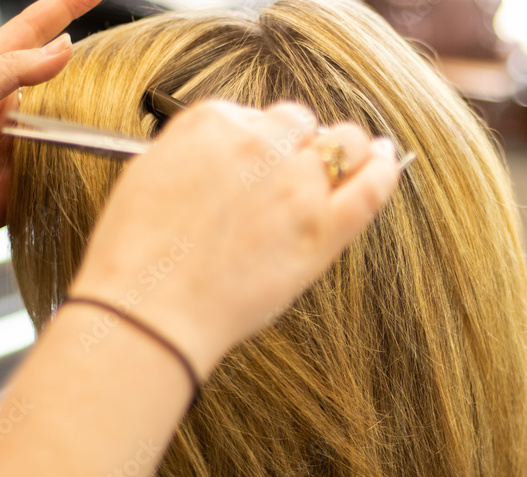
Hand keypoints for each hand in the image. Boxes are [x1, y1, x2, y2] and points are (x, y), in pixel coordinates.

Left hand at [0, 0, 100, 287]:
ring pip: (65, 133)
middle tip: (125, 55)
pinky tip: (100, 166)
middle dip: (90, 65)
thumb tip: (62, 50)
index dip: (63, 8)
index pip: (32, 32)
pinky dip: (80, 173)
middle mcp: (2, 114)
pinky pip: (59, 179)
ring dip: (92, 124)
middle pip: (58, 83)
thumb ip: (9, 73)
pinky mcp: (17, 192)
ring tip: (126, 110)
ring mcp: (11, 153)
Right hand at [68, 101, 399, 378]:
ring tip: (353, 159)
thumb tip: (221, 157)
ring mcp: (296, 186)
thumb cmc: (138, 256)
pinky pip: (371, 186)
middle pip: (300, 125)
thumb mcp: (149, 176)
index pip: (256, 116)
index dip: (263, 140)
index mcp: (211, 123)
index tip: (262, 160)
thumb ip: (196, 155)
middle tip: (295, 171)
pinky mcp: (323, 230)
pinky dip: (385, 169)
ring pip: (343, 144)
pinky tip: (387, 161)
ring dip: (346, 148)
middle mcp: (259, 144)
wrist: (148, 309)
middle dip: (299, 144)